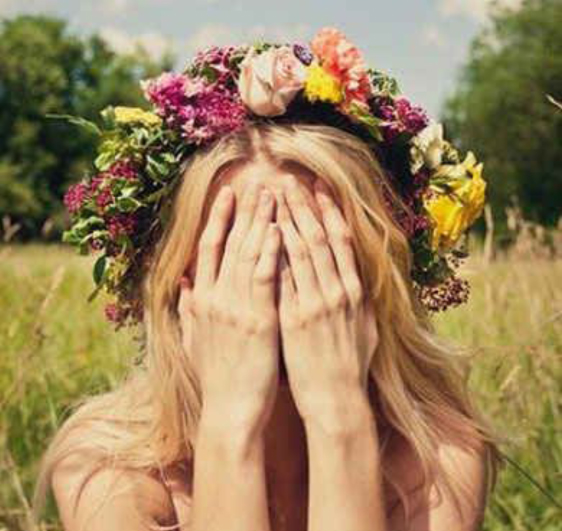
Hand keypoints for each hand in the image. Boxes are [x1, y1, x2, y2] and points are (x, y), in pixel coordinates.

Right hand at [178, 181, 281, 436]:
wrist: (229, 410)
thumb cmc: (218, 377)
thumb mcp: (195, 341)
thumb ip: (188, 309)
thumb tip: (184, 284)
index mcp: (202, 300)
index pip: (209, 248)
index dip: (219, 218)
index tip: (229, 194)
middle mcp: (215, 297)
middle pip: (230, 243)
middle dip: (245, 210)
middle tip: (259, 183)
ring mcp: (235, 307)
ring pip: (248, 253)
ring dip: (260, 221)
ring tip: (273, 194)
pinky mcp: (258, 320)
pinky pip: (265, 278)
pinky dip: (271, 251)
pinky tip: (279, 229)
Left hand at [274, 175, 378, 426]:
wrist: (337, 400)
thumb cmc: (351, 367)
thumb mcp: (367, 331)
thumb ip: (360, 303)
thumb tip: (355, 281)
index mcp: (355, 292)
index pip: (340, 241)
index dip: (329, 212)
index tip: (318, 188)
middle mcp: (337, 292)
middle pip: (318, 238)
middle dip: (302, 207)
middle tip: (287, 181)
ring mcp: (315, 304)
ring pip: (300, 251)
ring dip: (286, 220)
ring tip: (273, 197)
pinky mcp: (294, 318)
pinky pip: (282, 278)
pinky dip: (274, 254)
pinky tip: (264, 233)